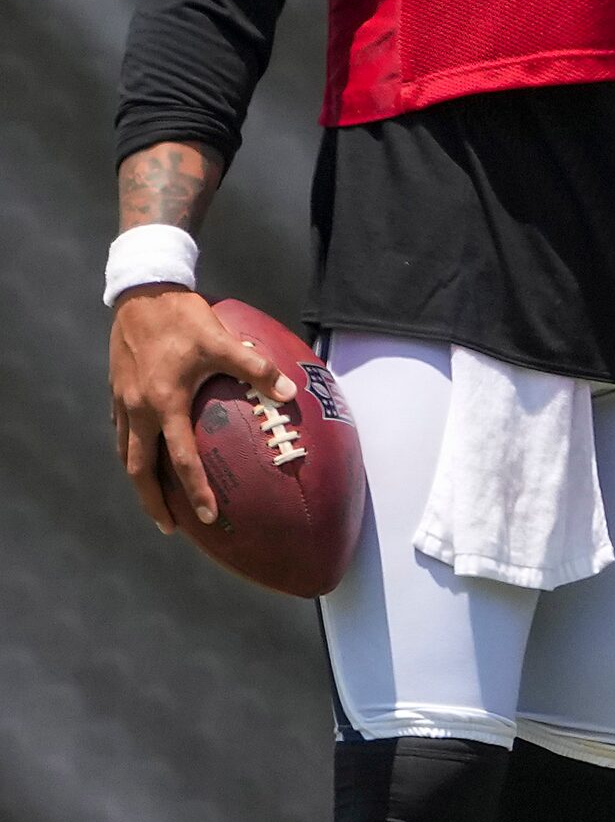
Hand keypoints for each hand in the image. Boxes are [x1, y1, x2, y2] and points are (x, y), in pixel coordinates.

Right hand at [108, 285, 294, 532]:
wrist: (142, 294)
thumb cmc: (184, 319)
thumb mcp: (223, 342)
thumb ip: (257, 370)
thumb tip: (291, 393)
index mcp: (164, 404)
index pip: (181, 459)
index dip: (195, 490)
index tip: (209, 515)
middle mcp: (138, 410)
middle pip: (139, 470)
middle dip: (153, 502)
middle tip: (169, 526)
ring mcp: (123, 403)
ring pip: (127, 454)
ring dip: (140, 481)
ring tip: (155, 502)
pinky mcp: (117, 392)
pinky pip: (122, 434)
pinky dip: (133, 453)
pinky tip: (146, 458)